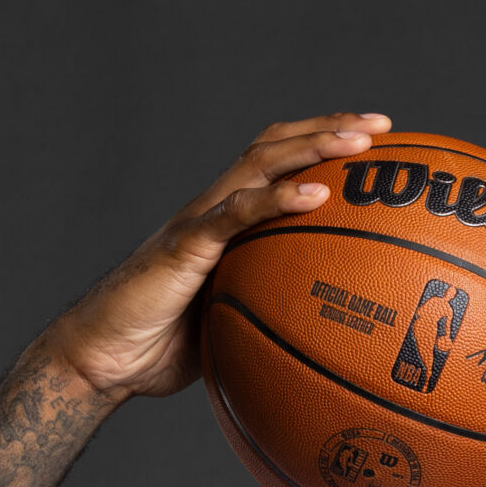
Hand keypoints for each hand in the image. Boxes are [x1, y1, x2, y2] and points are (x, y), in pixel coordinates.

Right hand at [39, 112, 391, 401]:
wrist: (102, 360)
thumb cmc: (160, 350)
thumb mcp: (230, 328)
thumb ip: (267, 316)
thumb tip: (321, 341)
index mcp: (225, 222)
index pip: (275, 164)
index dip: (319, 146)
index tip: (373, 145)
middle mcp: (212, 209)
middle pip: (274, 147)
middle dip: (329, 129)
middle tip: (382, 126)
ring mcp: (198, 223)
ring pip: (259, 165)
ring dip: (312, 147)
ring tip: (357, 143)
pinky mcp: (184, 246)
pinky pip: (235, 215)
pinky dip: (276, 200)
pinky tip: (315, 195)